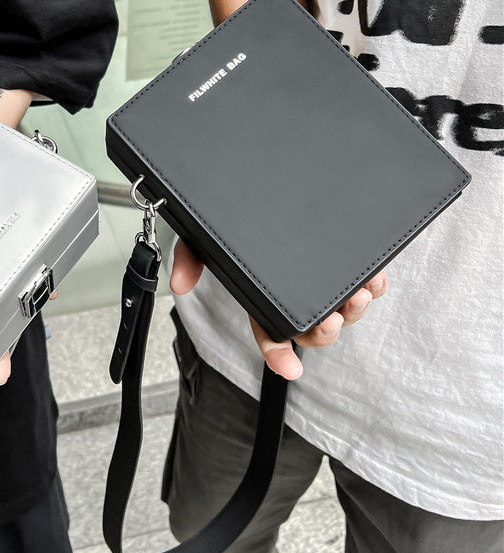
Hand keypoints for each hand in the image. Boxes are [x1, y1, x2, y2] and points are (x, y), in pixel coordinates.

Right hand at [170, 240, 388, 379]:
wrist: (262, 183)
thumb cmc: (231, 220)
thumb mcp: (202, 238)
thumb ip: (189, 258)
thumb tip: (178, 284)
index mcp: (262, 297)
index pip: (268, 333)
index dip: (278, 355)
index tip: (291, 369)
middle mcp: (294, 293)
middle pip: (312, 331)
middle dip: (325, 333)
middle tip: (332, 321)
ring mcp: (322, 281)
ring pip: (342, 312)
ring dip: (353, 312)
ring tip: (358, 297)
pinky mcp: (344, 262)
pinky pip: (365, 283)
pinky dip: (373, 287)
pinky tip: (374, 280)